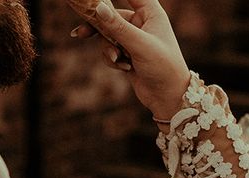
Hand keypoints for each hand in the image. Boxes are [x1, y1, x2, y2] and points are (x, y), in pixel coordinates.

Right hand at [72, 0, 191, 120]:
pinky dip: (113, 60)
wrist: (168, 97)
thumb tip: (98, 8)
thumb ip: (118, 27)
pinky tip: (125, 68)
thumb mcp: (140, 45)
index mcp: (150, 13)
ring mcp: (134, 39)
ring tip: (118, 60)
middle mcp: (142, 23)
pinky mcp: (128, 54)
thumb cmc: (163, 67)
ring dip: (109, 49)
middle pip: (112, 16)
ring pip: (108, 36)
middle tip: (80, 33)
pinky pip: (111, 51)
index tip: (95, 0)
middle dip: (99, 28)